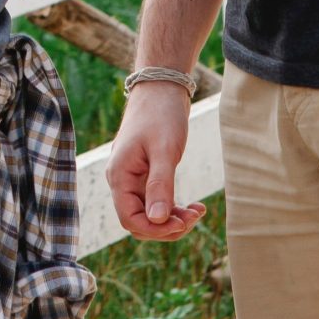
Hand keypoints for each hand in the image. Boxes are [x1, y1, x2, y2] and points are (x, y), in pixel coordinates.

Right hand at [108, 81, 204, 239]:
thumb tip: (158, 220)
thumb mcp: (164, 150)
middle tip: (195, 217)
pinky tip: (194, 205)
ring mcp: (133, 179)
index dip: (155, 229)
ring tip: (198, 211)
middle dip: (167, 227)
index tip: (182, 224)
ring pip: (149, 214)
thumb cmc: (161, 116)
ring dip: (173, 219)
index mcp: (120, 176)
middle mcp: (122, 181)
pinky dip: (174, 208)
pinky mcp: (145, 175)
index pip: (130, 219)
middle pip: (139, 221)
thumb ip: (159, 186)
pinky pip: (156, 202)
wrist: (161, 90)